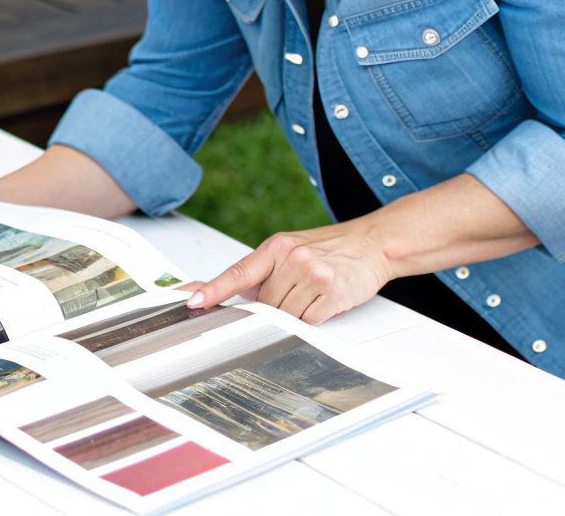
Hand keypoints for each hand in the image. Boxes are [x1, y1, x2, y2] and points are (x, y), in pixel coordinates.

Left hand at [178, 221, 394, 324]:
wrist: (372, 243)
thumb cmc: (326, 249)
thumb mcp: (289, 249)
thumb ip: (259, 271)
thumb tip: (217, 292)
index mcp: (276, 247)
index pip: (238, 272)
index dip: (214, 289)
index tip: (193, 301)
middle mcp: (293, 258)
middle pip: (265, 304)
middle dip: (275, 306)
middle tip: (295, 291)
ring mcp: (313, 274)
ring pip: (287, 315)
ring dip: (297, 313)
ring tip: (312, 293)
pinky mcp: (333, 291)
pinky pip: (310, 321)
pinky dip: (315, 317)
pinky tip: (325, 300)